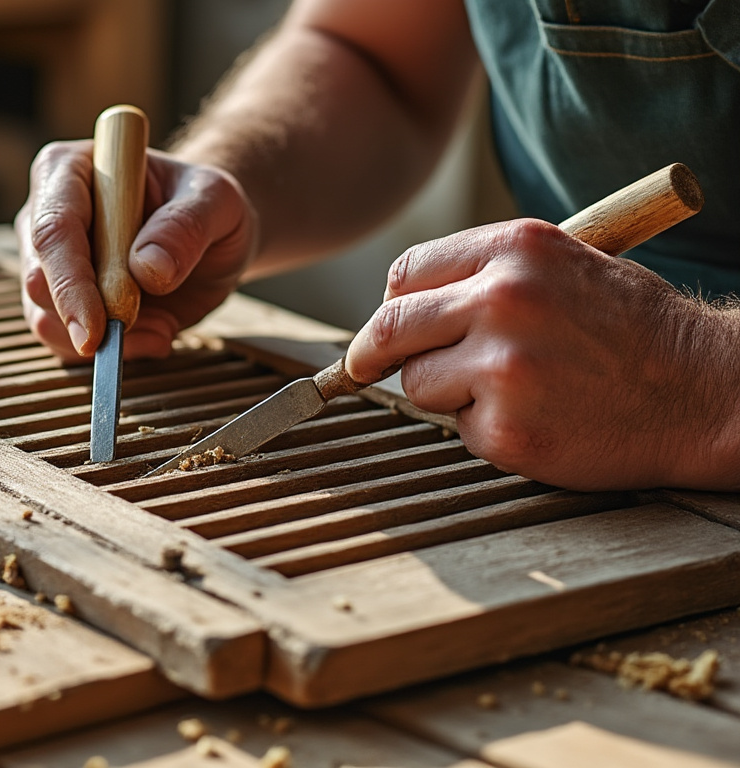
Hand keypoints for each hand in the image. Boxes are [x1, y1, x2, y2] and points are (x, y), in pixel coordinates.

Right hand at [16, 141, 256, 360]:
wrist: (210, 235)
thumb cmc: (206, 204)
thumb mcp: (216, 200)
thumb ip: (187, 225)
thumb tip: (147, 268)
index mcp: (69, 170)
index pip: (53, 230)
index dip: (70, 283)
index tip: (97, 328)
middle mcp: (47, 216)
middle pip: (39, 281)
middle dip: (88, 318)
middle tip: (149, 328)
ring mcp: (50, 265)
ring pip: (47, 319)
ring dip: (106, 340)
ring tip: (162, 326)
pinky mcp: (63, 304)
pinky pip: (69, 343)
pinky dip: (116, 350)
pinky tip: (155, 332)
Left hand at [346, 218, 739, 490]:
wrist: (704, 391)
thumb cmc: (633, 330)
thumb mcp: (565, 267)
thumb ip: (487, 276)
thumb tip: (402, 304)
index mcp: (516, 249)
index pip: (408, 273)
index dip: (393, 303)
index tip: (385, 326)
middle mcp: (503, 299)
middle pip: (392, 327)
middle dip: (373, 353)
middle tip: (364, 368)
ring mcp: (502, 366)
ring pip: (419, 382)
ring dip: (446, 392)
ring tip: (514, 389)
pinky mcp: (506, 428)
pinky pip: (459, 428)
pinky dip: (485, 429)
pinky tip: (537, 418)